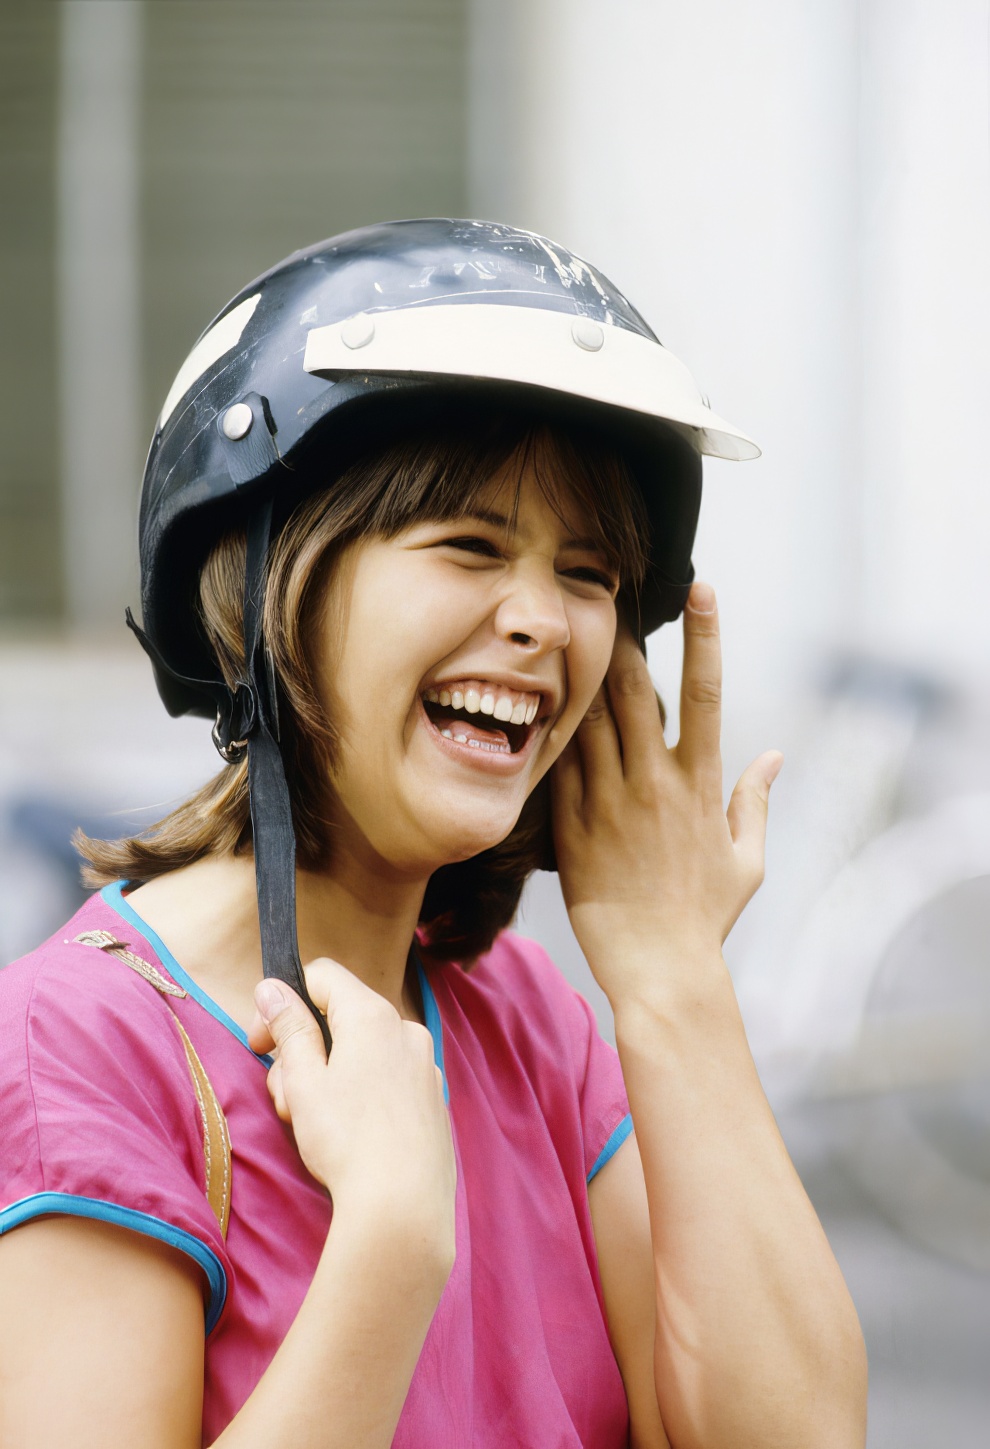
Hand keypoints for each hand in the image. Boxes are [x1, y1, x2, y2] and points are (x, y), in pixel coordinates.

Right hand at [248, 962, 455, 1259]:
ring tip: (314, 1127)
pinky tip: (350, 1138)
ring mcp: (425, 1066)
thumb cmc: (347, 1140)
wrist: (404, 1205)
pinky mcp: (432, 1101)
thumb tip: (272, 988)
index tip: (261, 1042)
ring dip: (329, 1078)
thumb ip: (289, 1028)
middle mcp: (406, 1030)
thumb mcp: (303, 1080)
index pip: (322, 976)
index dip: (284, 1002)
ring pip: (363, 1053)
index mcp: (373, 1015)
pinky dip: (362, 1095)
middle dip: (304, 1051)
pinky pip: (388, 1080)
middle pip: (340, 1019)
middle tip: (286, 1098)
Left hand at [551, 582, 781, 1004]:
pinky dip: (549, 731)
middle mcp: (653, 783)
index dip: (705, 635)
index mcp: (700, 784)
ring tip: (570, 631)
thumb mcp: (747, 860)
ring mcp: (608, 803)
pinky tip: (535, 697)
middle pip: (638, 690)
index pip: (708, 692)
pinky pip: (556, 766)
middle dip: (626, 637)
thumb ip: (755, 801)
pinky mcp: (570, 828)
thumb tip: (776, 755)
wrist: (659, 971)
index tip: (700, 586)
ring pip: (591, 719)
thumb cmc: (706, 917)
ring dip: (583, 673)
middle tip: (611, 595)